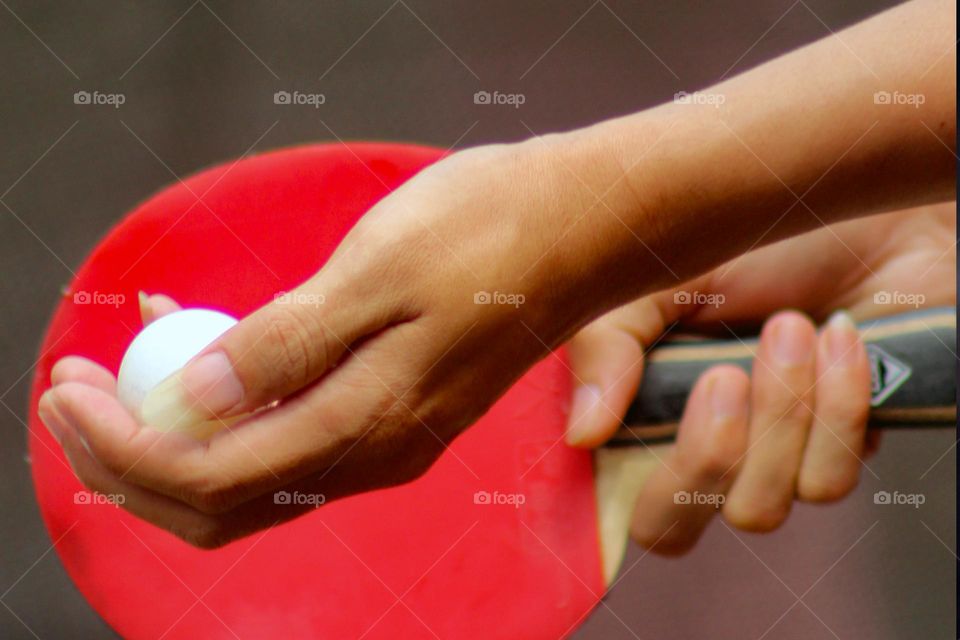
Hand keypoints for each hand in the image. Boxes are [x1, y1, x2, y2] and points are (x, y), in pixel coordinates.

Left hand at [38, 138, 648, 546]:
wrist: (579, 229)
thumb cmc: (488, 232)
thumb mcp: (378, 270)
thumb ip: (287, 342)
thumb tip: (197, 397)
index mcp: (367, 422)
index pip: (213, 474)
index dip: (125, 446)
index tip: (71, 390)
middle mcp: (374, 451)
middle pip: (222, 501)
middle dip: (130, 461)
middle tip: (72, 394)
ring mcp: (386, 437)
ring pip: (251, 479)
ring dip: (171, 442)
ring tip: (118, 376)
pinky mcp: (393, 409)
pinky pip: (288, 438)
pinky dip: (225, 415)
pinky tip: (199, 355)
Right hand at [566, 202, 954, 553]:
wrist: (878, 217)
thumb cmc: (764, 236)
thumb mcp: (664, 274)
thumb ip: (611, 345)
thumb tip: (580, 433)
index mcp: (641, 405)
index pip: (604, 497)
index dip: (602, 501)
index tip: (623, 436)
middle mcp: (698, 447)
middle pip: (672, 530)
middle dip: (701, 458)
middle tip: (724, 375)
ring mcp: (769, 461)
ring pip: (757, 509)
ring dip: (779, 415)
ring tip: (792, 327)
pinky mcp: (838, 455)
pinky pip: (826, 482)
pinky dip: (837, 408)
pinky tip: (840, 340)